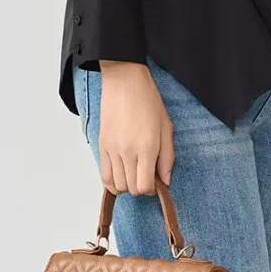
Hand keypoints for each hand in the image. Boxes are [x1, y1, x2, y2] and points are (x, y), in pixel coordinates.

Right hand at [96, 60, 174, 195]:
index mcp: (147, 147)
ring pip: (117, 186)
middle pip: (132, 188)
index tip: (156, 180)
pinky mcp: (102, 146)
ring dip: (127, 185)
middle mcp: (128, 152)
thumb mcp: (166, 127)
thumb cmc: (148, 101)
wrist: (124, 82)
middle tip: (146, 174)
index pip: (145, 186)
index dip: (152, 189)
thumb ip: (167, 157)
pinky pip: (104, 176)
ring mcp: (113, 150)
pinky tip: (121, 175)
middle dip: (141, 187)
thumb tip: (165, 181)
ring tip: (134, 172)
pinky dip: (112, 183)